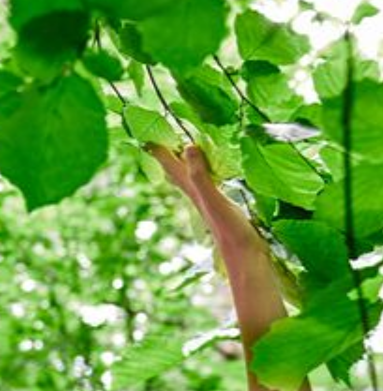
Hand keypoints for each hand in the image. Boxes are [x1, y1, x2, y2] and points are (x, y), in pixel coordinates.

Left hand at [145, 143, 259, 255]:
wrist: (244, 255)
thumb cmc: (230, 228)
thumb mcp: (214, 198)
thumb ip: (200, 176)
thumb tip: (187, 149)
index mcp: (192, 190)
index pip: (170, 165)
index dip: (159, 150)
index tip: (145, 136)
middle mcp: (196, 194)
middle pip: (175, 171)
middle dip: (165, 155)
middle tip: (157, 139)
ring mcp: (207, 200)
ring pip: (188, 177)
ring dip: (182, 163)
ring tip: (178, 150)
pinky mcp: (219, 205)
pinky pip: (205, 182)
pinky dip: (202, 172)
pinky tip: (206, 173)